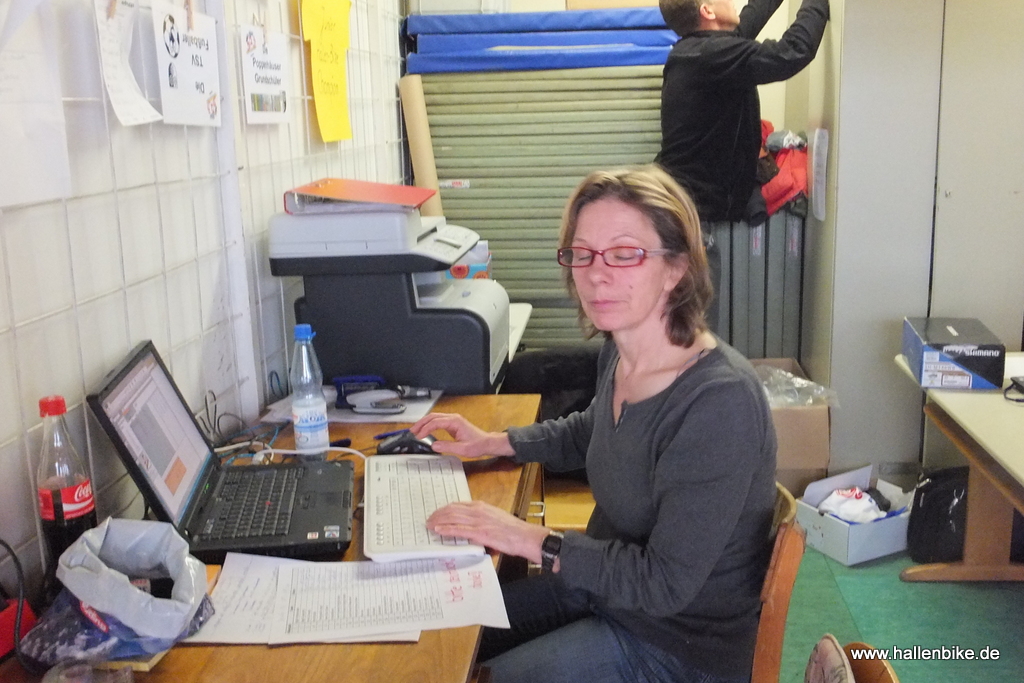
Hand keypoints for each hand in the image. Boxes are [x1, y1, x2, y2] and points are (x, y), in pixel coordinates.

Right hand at [410, 412, 514, 458]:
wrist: (487, 443)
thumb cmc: (477, 446)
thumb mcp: (462, 449)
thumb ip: (447, 447)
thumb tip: (433, 445)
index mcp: (455, 422)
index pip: (435, 422)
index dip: (425, 428)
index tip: (418, 436)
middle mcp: (453, 418)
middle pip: (433, 416)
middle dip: (421, 423)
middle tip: (412, 431)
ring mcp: (453, 419)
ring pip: (434, 417)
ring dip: (424, 423)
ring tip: (415, 431)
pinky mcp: (453, 423)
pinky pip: (438, 421)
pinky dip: (429, 424)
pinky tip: (424, 430)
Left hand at [427, 501, 549, 563]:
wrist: (524, 536)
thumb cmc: (513, 530)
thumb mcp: (495, 517)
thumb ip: (482, 518)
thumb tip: (471, 525)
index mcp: (481, 506)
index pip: (457, 505)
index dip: (444, 509)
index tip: (437, 513)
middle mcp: (478, 511)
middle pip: (451, 510)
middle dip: (438, 514)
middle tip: (428, 519)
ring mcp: (478, 521)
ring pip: (452, 518)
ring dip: (438, 521)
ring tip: (429, 525)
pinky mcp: (479, 533)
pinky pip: (458, 530)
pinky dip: (446, 529)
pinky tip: (438, 530)